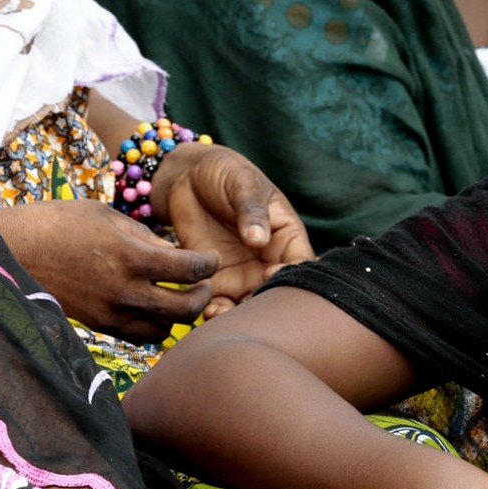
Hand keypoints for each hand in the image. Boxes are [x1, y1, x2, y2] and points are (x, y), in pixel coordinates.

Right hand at [0, 200, 215, 342]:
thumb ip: (146, 238)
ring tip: (179, 298)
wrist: (16, 251)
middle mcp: (125, 292)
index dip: (209, 264)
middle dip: (202, 296)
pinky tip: (152, 308)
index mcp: (131, 257)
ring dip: (178, 317)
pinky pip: (139, 336)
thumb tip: (175, 255)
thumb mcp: (108, 216)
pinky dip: (153, 326)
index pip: (190, 270)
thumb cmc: (60, 223)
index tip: (212, 259)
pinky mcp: (99, 326)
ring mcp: (111, 314)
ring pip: (164, 331)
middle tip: (204, 284)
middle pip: (185, 310)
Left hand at [150, 142, 313, 318]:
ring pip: (249, 304)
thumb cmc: (225, 173)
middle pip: (275, 292)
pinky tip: (207, 311)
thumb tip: (259, 239)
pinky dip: (216, 313)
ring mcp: (243, 273)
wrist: (188, 177)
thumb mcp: (243, 184)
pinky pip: (221, 304)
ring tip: (222, 313)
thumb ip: (252, 211)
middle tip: (246, 302)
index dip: (291, 275)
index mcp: (286, 235)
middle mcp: (268, 260)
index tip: (271, 274)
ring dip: (239, 315)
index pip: (299, 263)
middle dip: (264, 304)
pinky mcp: (217, 280)